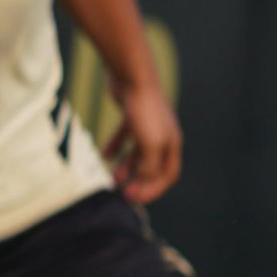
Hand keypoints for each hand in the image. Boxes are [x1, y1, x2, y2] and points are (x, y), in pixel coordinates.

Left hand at [106, 69, 183, 202]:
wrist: (132, 77)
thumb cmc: (145, 111)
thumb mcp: (149, 144)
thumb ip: (148, 166)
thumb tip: (142, 181)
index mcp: (171, 143)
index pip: (168, 174)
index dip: (154, 189)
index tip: (135, 198)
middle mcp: (163, 135)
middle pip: (152, 165)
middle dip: (138, 180)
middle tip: (122, 191)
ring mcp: (147, 125)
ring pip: (138, 153)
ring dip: (126, 167)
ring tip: (112, 177)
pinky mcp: (132, 115)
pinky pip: (125, 137)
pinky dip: (116, 147)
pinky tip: (104, 154)